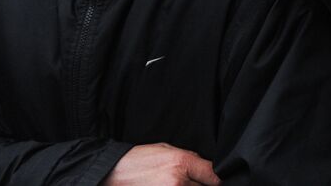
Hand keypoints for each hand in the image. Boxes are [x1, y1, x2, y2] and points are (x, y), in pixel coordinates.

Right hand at [102, 143, 220, 184]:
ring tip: (179, 183)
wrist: (113, 172)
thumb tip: (208, 169)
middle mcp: (178, 181)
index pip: (214, 176)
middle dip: (201, 185)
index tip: (216, 181)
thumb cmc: (139, 159)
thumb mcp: (168, 149)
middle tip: (192, 181)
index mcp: (182, 163)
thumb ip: (190, 159)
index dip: (217, 179)